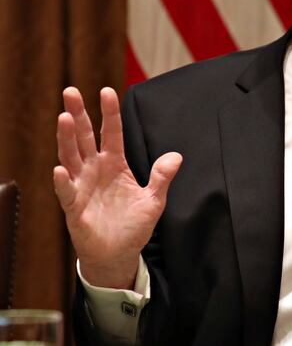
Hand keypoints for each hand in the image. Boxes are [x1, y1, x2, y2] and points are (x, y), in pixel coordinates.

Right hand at [53, 87, 181, 288]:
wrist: (119, 254)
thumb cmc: (133, 225)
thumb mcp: (154, 200)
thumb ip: (162, 177)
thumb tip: (176, 156)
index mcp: (115, 164)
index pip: (111, 133)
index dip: (109, 113)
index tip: (106, 91)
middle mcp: (95, 170)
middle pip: (84, 137)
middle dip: (78, 115)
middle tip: (71, 92)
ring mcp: (82, 186)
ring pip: (71, 157)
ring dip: (66, 138)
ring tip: (64, 118)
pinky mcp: (74, 207)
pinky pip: (67, 192)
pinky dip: (63, 181)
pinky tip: (61, 169)